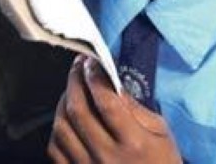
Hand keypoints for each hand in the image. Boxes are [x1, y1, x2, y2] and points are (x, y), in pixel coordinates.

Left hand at [48, 55, 181, 163]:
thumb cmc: (161, 162)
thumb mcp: (160, 133)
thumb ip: (136, 108)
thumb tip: (112, 83)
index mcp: (133, 143)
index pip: (107, 103)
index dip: (96, 77)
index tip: (93, 62)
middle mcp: (107, 156)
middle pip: (79, 111)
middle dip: (75, 80)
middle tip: (78, 65)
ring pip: (62, 127)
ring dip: (63, 101)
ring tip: (73, 87)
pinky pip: (55, 148)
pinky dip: (57, 127)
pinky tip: (66, 116)